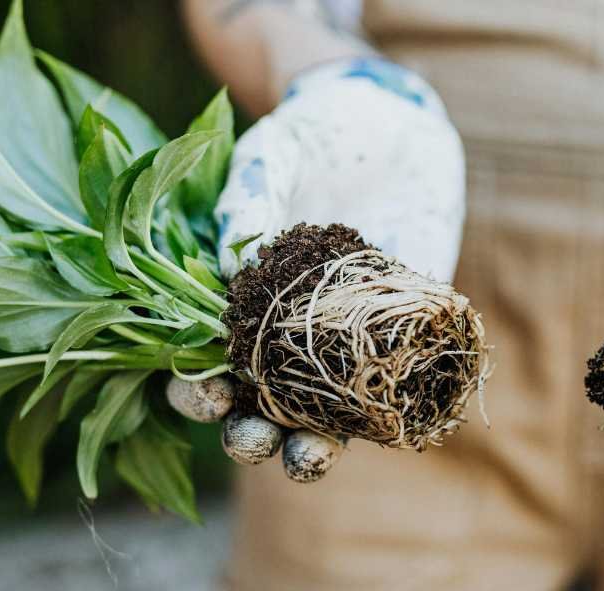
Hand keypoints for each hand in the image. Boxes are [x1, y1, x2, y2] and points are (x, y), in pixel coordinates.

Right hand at [164, 58, 462, 480]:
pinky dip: (396, 409)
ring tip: (314, 456)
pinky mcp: (406, 332)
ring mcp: (347, 342)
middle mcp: (287, 337)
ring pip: (325, 418)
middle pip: (260, 410)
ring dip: (314, 448)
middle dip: (253, 438)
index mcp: (236, 304)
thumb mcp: (274, 158)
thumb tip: (227, 268)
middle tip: (258, 438)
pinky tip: (394, 421)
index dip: (198, 395)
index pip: (203, 366)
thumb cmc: (312, 136)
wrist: (393, 122)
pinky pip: (400, 383)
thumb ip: (248, 203)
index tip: (210, 395)